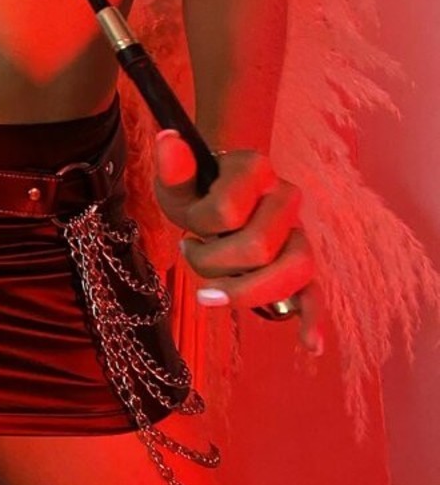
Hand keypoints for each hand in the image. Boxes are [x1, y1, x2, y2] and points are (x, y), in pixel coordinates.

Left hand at [153, 128, 324, 356]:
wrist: (218, 193)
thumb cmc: (196, 190)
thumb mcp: (178, 180)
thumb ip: (173, 167)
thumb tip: (167, 140)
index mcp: (256, 168)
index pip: (226, 212)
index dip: (198, 227)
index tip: (187, 227)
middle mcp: (286, 196)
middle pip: (258, 247)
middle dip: (214, 263)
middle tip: (194, 253)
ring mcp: (298, 232)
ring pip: (295, 269)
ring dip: (246, 290)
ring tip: (211, 295)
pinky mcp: (301, 264)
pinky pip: (316, 293)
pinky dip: (314, 319)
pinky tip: (310, 344)